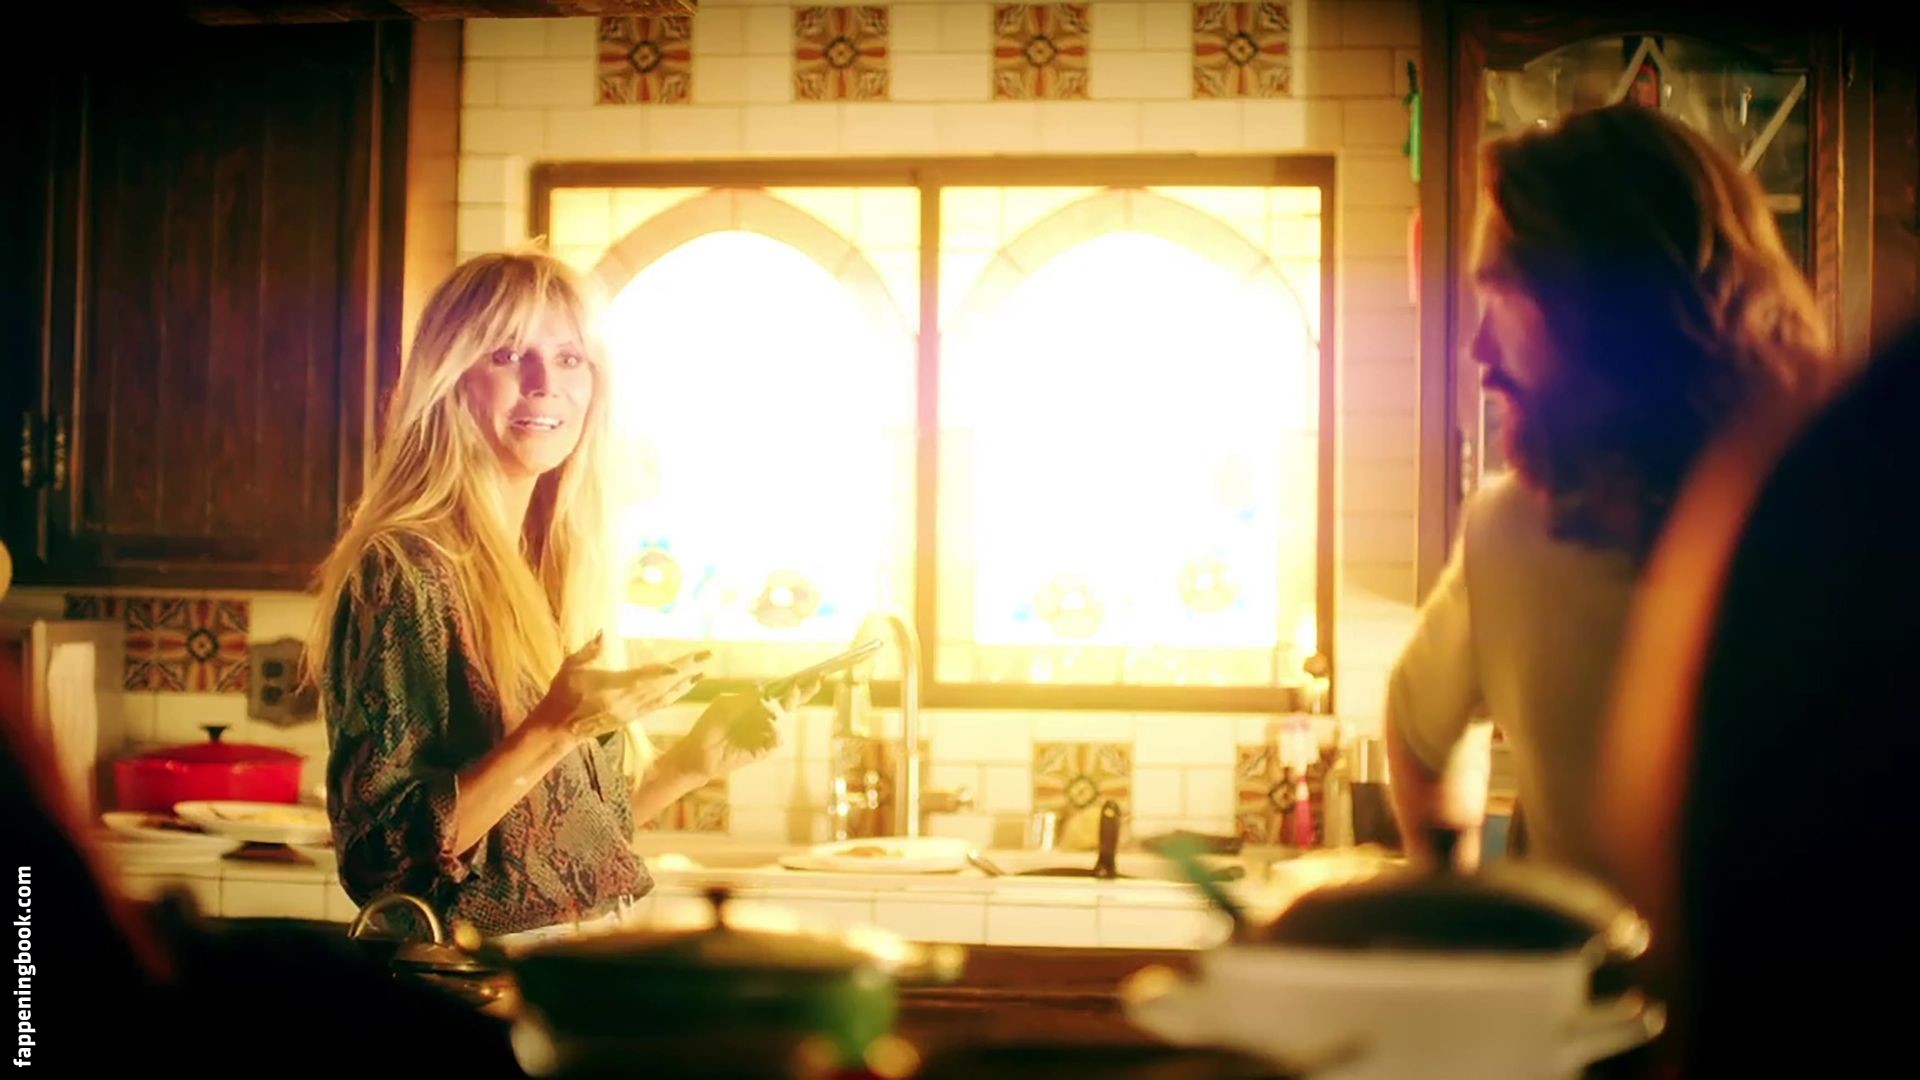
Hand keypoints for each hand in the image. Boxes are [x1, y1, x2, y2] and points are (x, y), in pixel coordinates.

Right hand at [530, 634, 707, 742]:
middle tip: (707, 657)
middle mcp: (627, 701)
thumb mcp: (570, 667)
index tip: (680, 665)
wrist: (560, 727)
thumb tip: (603, 633)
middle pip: (661, 684)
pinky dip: (674, 695)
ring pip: (664, 696)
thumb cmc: (563, 693)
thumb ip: (589, 651)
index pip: (642, 678)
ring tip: (703, 672)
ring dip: (685, 683)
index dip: (662, 672)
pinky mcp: (632, 717)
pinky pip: (658, 705)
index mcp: (612, 687)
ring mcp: (631, 711)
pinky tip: (686, 688)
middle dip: (686, 670)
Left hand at [658, 677, 819, 784]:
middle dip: (804, 691)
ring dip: (771, 713)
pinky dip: (771, 732)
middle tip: (817, 680)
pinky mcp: (764, 749)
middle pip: (791, 702)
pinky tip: (764, 729)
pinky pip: (776, 738)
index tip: (815, 673)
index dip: (799, 682)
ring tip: (754, 716)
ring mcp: (767, 732)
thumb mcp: (726, 704)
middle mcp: (765, 716)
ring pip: (780, 718)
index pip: (782, 689)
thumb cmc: (710, 725)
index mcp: (757, 702)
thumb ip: (747, 698)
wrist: (700, 751)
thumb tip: (766, 691)